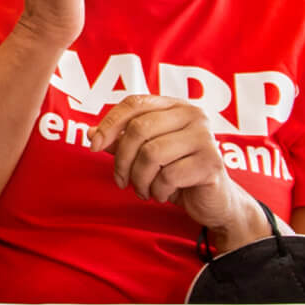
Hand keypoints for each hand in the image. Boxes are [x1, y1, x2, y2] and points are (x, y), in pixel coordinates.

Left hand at [90, 93, 255, 234]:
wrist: (213, 201)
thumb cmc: (176, 173)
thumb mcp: (144, 155)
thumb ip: (121, 141)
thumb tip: (91, 134)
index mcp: (175, 106)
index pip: (134, 103)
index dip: (109, 123)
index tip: (94, 146)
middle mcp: (194, 115)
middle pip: (139, 128)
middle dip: (122, 160)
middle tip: (122, 180)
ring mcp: (205, 137)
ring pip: (152, 153)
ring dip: (139, 179)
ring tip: (144, 190)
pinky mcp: (212, 162)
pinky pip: (169, 176)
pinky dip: (157, 190)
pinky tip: (161, 194)